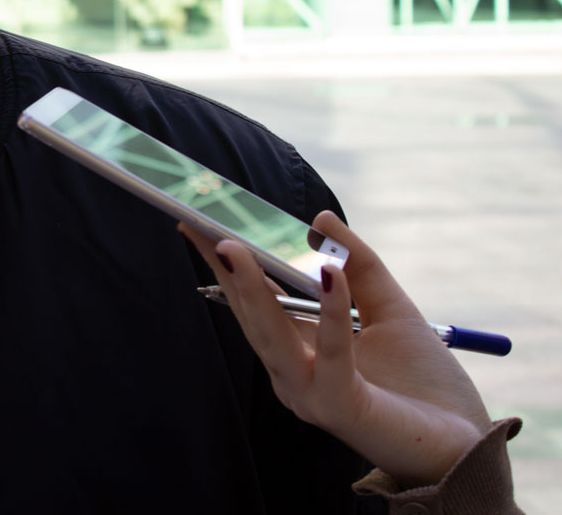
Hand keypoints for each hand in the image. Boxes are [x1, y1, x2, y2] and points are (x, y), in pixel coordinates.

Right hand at [181, 211, 489, 488]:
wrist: (465, 443)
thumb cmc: (424, 383)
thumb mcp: (390, 308)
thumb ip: (358, 265)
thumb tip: (321, 217)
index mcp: (296, 351)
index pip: (250, 301)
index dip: (223, 263)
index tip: (197, 222)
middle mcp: (291, 374)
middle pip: (249, 315)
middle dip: (224, 270)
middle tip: (204, 225)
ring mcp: (310, 394)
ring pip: (272, 336)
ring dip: (253, 289)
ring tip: (237, 246)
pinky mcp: (341, 407)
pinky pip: (332, 355)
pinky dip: (331, 314)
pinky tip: (332, 276)